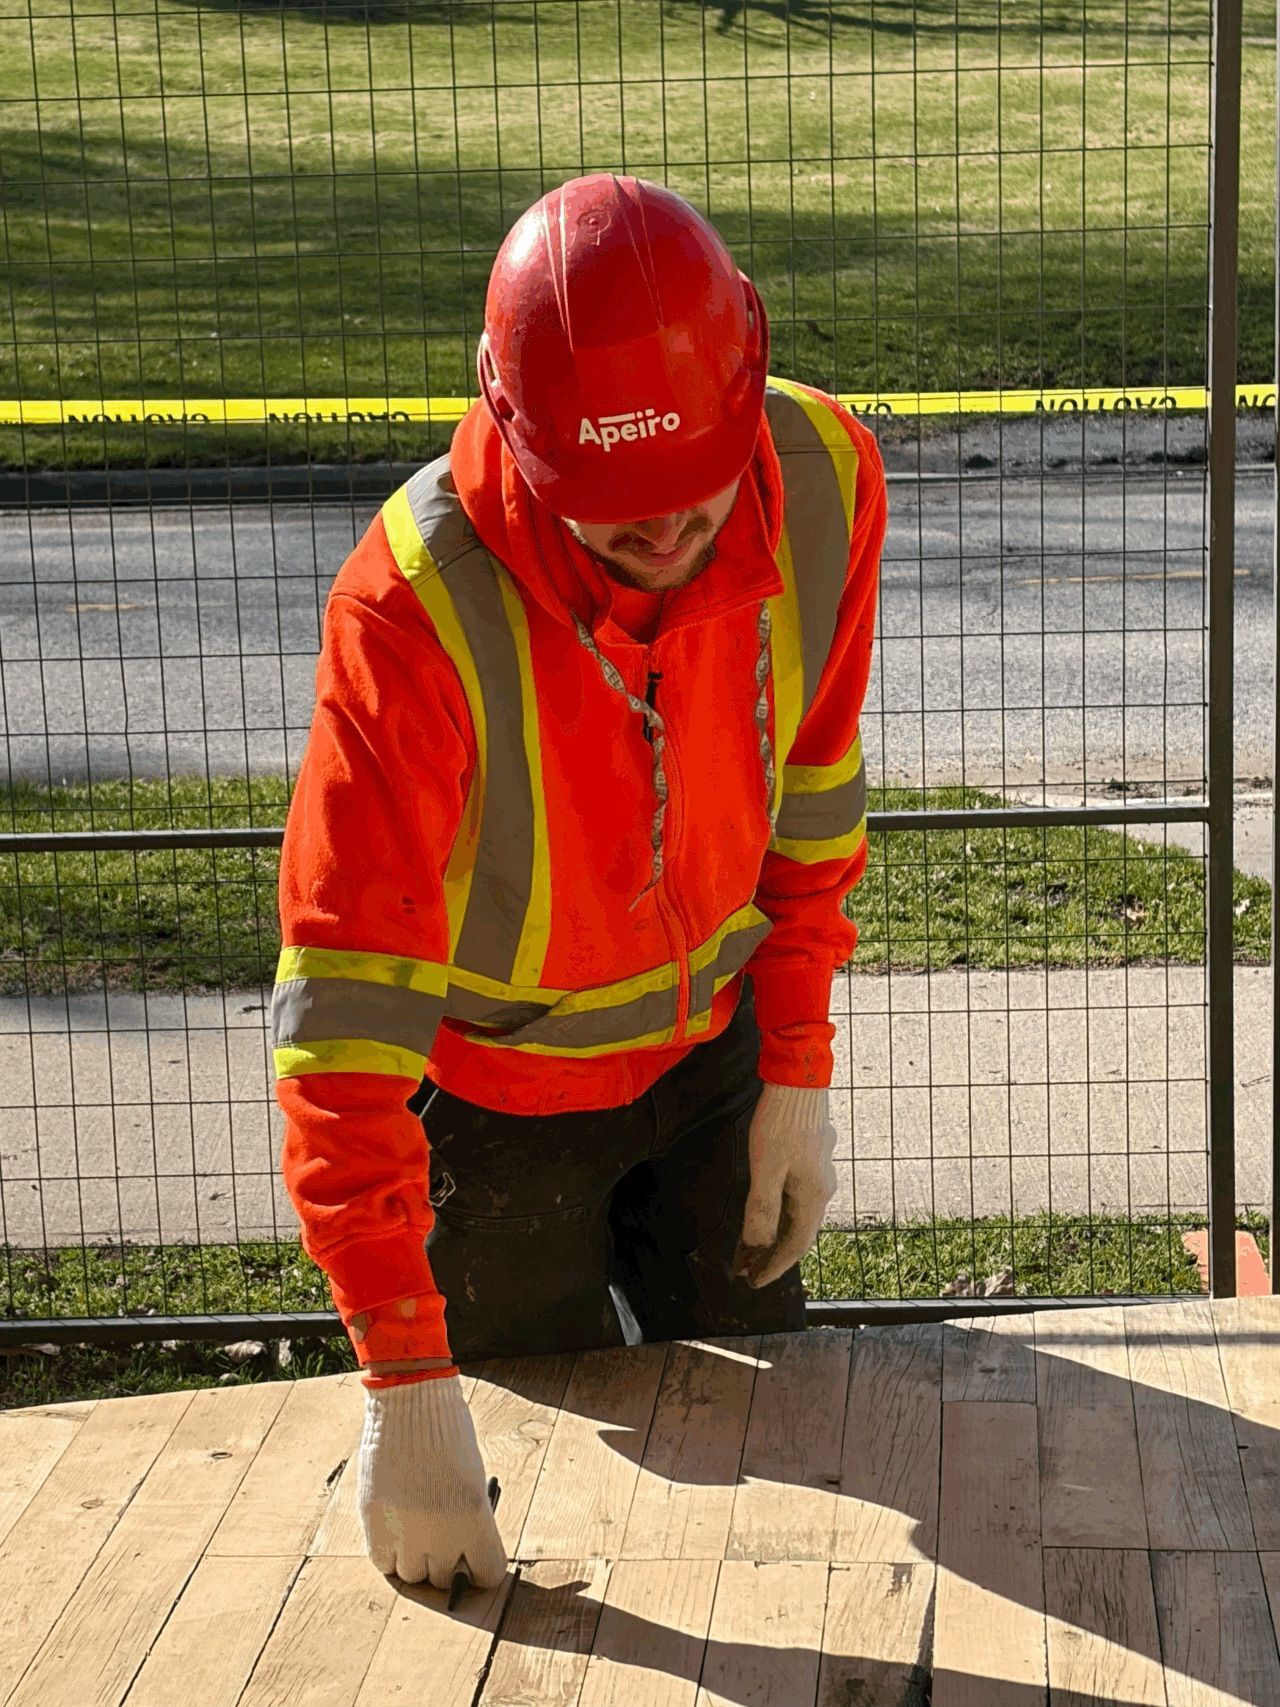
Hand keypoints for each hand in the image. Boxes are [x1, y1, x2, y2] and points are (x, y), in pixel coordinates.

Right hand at [357, 1374, 507, 1589]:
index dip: (480, 1567)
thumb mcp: (471, 1478)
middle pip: (445, 1577)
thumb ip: (467, 1520)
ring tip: (416, 1528)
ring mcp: (404, 1531)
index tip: (473, 1559)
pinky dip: (390, 1553)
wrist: (409, 1401)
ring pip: (412, 1574)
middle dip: (445, 1560)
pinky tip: (396, 1529)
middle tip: (440, 1537)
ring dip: (416, 1558)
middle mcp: (441, 1533)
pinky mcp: (373, 1524)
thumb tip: (459, 1553)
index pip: (488, 1573)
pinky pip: (384, 1563)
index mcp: (475, 1519)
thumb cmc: (446, 1432)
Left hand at [735, 1083, 836, 1290]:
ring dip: (774, 1230)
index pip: (795, 1246)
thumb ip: (762, 1209)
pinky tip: (764, 1205)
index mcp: (814, 1196)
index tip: (752, 1281)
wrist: (799, 1079)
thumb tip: (756, 1246)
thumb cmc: (782, 1123)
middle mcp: (823, 1188)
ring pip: (797, 1212)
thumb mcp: (766, 1169)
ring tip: (750, 1242)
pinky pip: (796, 1193)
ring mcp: (820, 1170)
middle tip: (745, 1266)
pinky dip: (778, 1208)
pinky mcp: (812, 1155)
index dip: (773, 1266)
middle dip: (771, 1252)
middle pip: (798, 1232)